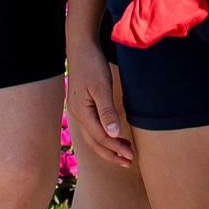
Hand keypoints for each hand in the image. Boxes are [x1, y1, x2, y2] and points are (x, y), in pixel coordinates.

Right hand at [65, 40, 133, 169]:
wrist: (81, 46)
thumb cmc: (92, 63)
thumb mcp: (101, 86)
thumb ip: (107, 111)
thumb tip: (114, 134)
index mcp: (81, 112)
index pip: (100, 137)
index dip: (115, 148)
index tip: (130, 155)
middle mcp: (77, 114)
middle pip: (94, 142)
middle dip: (111, 154)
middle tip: (128, 162)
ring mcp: (78, 110)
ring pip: (92, 136)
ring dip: (108, 147)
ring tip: (123, 154)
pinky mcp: (82, 105)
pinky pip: (92, 127)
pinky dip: (103, 136)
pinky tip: (113, 136)